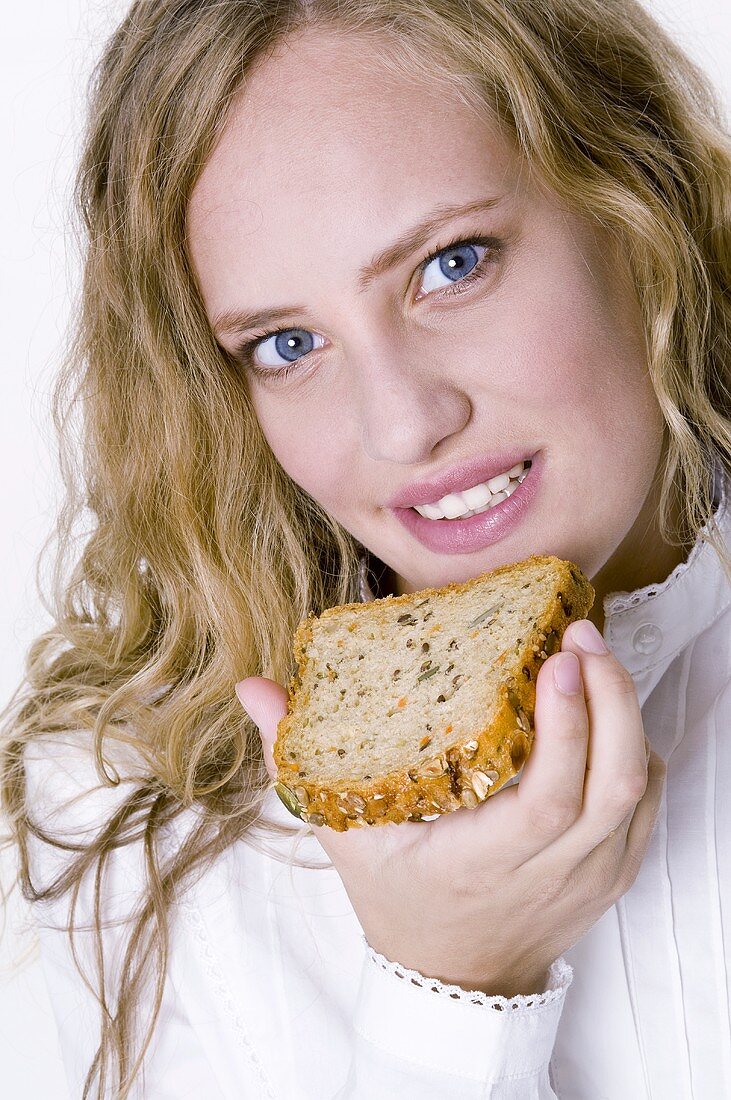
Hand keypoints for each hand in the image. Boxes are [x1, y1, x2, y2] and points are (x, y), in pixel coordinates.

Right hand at [235, 618, 665, 997]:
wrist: (456, 977)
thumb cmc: (401, 902)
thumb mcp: (347, 836)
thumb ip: (297, 762)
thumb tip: (255, 689)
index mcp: (486, 864)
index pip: (546, 800)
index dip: (564, 728)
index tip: (555, 662)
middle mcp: (551, 874)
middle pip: (613, 784)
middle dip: (609, 697)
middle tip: (581, 635)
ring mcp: (593, 876)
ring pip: (639, 788)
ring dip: (627, 713)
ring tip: (595, 656)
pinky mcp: (615, 870)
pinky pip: (647, 802)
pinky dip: (637, 747)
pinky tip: (609, 708)